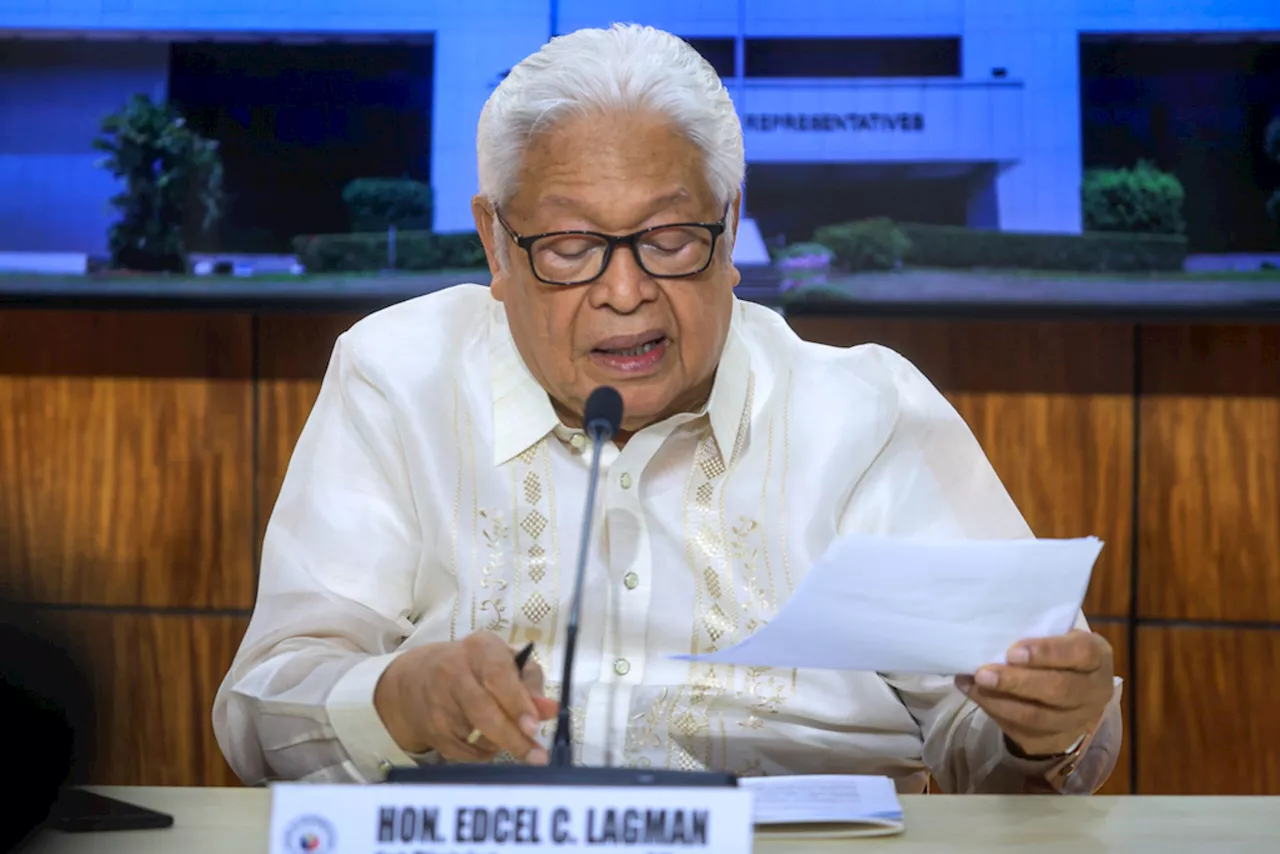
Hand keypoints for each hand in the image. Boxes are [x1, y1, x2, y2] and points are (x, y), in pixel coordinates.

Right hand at [374, 631, 558, 763]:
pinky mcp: (432, 730)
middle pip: (484, 711)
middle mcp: (454, 671)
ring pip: (477, 736)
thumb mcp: (504, 662)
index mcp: (480, 648)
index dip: (517, 702)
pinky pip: (464, 753)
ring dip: (501, 744)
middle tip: (536, 755)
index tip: (534, 726)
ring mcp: (439, 703)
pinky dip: (483, 754)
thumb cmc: (474, 667)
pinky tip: (488, 743)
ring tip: (510, 738)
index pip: (498, 675)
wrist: (417, 678)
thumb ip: (530, 684)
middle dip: (513, 737)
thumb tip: (551, 710)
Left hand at [955, 629, 1112, 756]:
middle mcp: (1094, 691)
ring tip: (975, 684)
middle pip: (1059, 690)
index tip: (1013, 650)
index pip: (1080, 653)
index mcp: (1098, 657)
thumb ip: (1037, 634)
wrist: (1071, 692)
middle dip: (1018, 681)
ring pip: (1039, 716)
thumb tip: (994, 631)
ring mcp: (1077, 720)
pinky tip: (972, 693)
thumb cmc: (1058, 653)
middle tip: (985, 673)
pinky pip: (1022, 729)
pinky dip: (994, 710)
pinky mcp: (1055, 739)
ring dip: (1001, 701)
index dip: (1047, 652)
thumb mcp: (1058, 637)